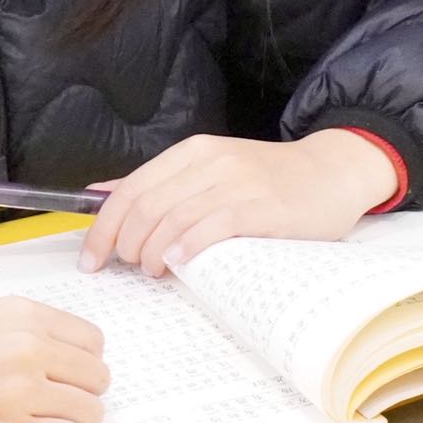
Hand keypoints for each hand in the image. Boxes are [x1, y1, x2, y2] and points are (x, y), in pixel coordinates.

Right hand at [0, 297, 109, 422]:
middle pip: (98, 378)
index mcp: (20, 314)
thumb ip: (27, 333)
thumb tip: (72, 361)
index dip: (82, 364)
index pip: (93, 341)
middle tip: (53, 406)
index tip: (65, 377)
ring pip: (89, 414)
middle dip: (81, 396)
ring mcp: (17, 391)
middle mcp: (25, 346)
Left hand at [77, 130, 397, 276]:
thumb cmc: (268, 179)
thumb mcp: (209, 170)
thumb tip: (99, 194)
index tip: (91, 260)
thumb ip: (158, 183)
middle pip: (146, 206)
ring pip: (174, 218)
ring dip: (153, 252)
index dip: (103, 228)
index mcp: (192, 152)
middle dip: (126, 244)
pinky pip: (215, 226)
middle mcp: (211, 162)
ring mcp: (238, 183)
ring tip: (153, 270)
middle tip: (131, 267)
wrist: (331, 171)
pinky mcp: (264, 207)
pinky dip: (189, 246)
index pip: (130, 189)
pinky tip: (179, 262)